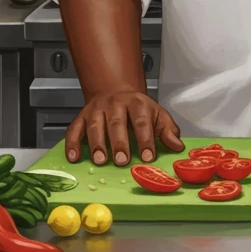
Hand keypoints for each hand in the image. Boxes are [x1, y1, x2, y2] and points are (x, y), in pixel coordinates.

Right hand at [64, 90, 184, 165]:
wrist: (116, 91)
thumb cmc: (138, 109)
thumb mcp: (157, 114)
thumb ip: (167, 130)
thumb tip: (177, 146)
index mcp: (137, 103)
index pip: (142, 120)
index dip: (145, 139)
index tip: (148, 156)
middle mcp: (115, 104)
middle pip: (117, 122)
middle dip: (119, 142)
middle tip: (122, 160)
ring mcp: (97, 109)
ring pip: (95, 125)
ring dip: (97, 143)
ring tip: (101, 160)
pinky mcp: (82, 116)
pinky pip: (74, 129)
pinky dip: (72, 144)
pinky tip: (74, 158)